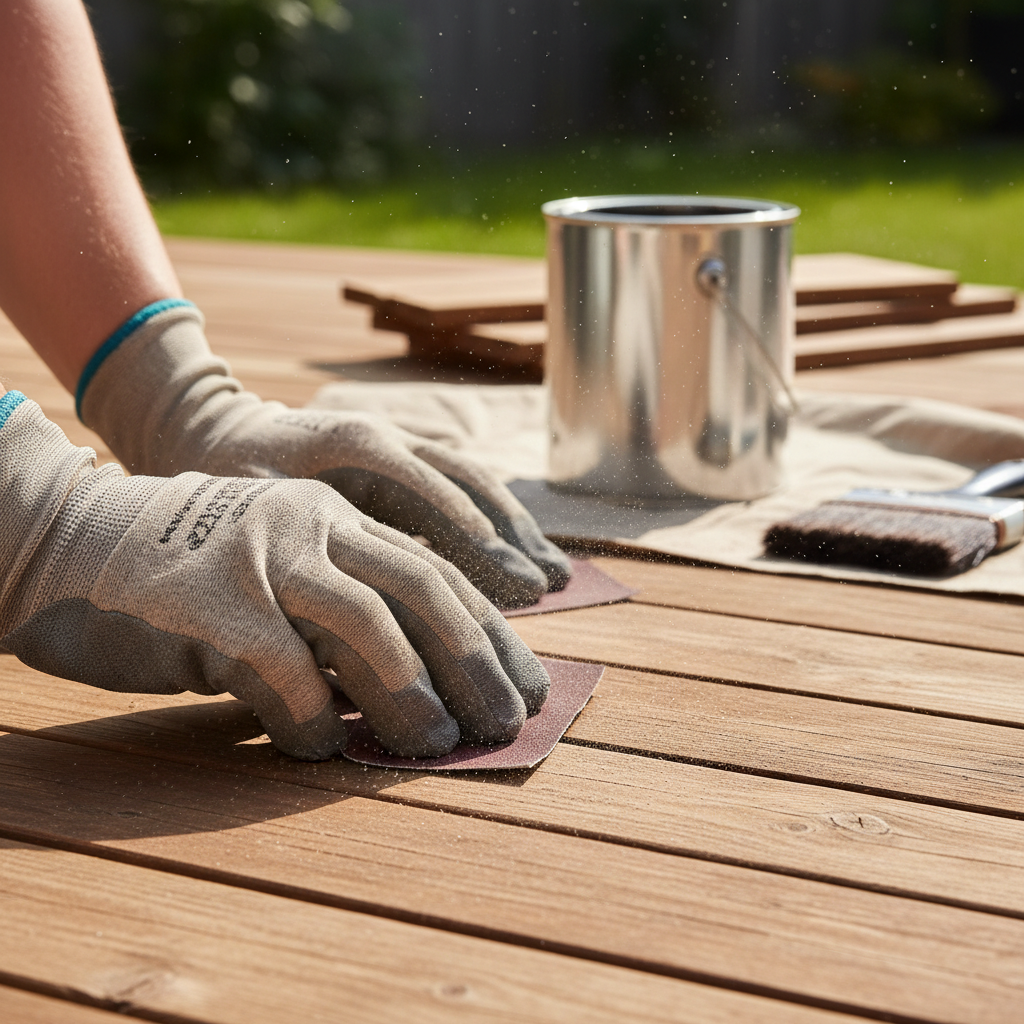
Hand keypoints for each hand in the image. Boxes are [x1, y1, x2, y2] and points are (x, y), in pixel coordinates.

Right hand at [0, 394, 549, 759]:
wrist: (67, 540)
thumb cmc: (184, 571)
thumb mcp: (276, 570)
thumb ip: (339, 612)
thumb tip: (417, 687)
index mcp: (334, 516)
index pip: (435, 570)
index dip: (490, 631)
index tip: (527, 685)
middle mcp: (309, 525)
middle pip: (422, 587)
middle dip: (477, 659)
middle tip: (509, 719)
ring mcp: (260, 559)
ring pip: (367, 624)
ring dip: (411, 692)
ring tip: (440, 742)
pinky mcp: (208, 605)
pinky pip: (281, 674)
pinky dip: (311, 718)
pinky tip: (323, 746)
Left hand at [79, 303, 571, 608]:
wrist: (215, 430)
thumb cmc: (232, 479)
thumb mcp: (258, 514)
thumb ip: (312, 555)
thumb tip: (367, 623)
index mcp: (356, 445)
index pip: (432, 491)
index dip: (478, 540)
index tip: (518, 584)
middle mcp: (390, 439)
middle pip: (469, 485)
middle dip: (512, 537)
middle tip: (553, 584)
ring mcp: (401, 445)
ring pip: (475, 483)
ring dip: (516, 530)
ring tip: (556, 576)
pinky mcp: (402, 460)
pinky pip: (461, 487)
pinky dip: (494, 523)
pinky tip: (518, 557)